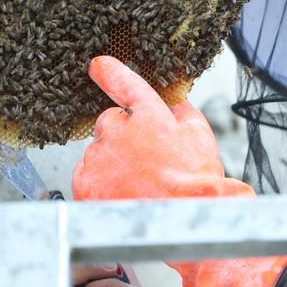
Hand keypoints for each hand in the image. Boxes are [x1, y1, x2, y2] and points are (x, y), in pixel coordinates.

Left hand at [74, 56, 247, 199]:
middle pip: (111, 123)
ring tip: (138, 182)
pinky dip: (101, 182)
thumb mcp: (200, 135)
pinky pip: (88, 174)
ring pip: (100, 151)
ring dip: (113, 161)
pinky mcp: (86, 182)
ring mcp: (99, 157)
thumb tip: (174, 99)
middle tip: (145, 158)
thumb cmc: (195, 182)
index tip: (98, 66)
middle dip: (124, 135)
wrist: (181, 221)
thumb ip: (182, 110)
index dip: (109, 71)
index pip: (124, 83)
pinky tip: (123, 192)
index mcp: (148, 114)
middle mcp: (118, 130)